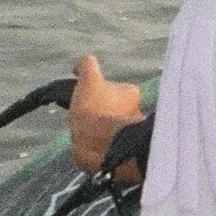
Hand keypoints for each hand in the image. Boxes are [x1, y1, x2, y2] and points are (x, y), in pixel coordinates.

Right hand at [69, 53, 143, 173]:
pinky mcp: (118, 149)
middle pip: (113, 107)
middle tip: (84, 112)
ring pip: (109, 125)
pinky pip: (105, 142)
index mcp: (131, 94)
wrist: (98, 146)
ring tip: (83, 127)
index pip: (114, 87)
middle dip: (99, 109)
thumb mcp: (89, 80)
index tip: (88, 95)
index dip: (98, 90)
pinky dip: (95, 141)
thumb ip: (87, 66)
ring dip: (97, 126)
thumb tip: (80, 66)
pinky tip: (86, 140)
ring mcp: (127, 133)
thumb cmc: (96, 111)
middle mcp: (134, 113)